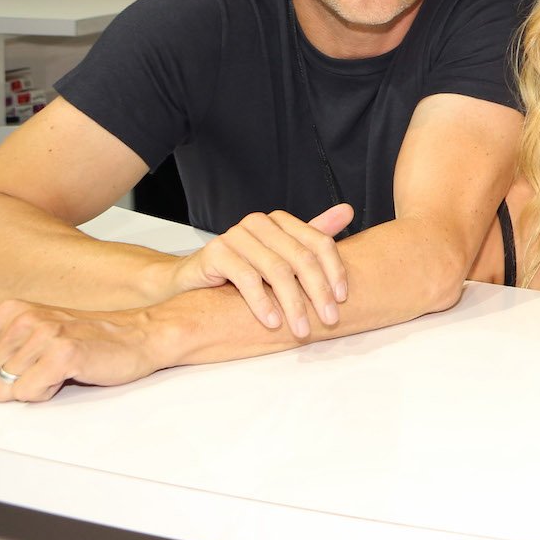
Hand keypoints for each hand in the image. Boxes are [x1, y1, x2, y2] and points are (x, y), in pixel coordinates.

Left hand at [0, 301, 160, 402]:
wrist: (141, 336)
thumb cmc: (92, 338)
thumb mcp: (36, 333)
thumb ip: (0, 350)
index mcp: (12, 311)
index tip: (18, 368)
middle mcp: (24, 319)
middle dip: (12, 384)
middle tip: (43, 369)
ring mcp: (43, 335)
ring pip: (3, 390)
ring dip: (33, 388)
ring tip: (58, 370)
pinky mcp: (62, 355)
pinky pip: (28, 393)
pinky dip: (47, 392)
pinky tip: (67, 375)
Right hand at [162, 203, 353, 336]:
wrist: (191, 280)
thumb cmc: (241, 270)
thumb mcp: (281, 256)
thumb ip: (313, 235)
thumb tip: (348, 210)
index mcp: (280, 221)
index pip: (319, 242)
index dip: (335, 270)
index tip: (343, 299)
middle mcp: (260, 223)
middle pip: (301, 258)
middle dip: (319, 292)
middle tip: (330, 319)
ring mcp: (236, 235)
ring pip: (277, 271)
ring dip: (293, 304)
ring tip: (302, 329)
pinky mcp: (216, 252)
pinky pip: (247, 279)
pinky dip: (263, 304)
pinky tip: (273, 323)